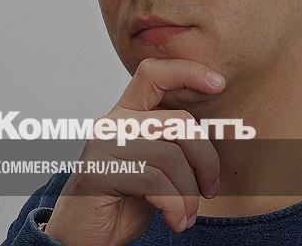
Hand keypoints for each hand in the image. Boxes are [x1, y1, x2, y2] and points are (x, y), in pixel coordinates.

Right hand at [44, 58, 224, 245]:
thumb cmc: (124, 202)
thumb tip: (217, 134)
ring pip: (171, 156)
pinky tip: (176, 221)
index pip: (155, 73)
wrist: (82, 238)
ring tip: (187, 215)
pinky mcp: (98, 172)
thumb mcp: (156, 167)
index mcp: (128, 114)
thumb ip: (174, 144)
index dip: (188, 71)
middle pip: (179, 122)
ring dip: (189, 193)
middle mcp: (113, 122)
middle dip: (206, 160)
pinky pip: (154, 182)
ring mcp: (103, 145)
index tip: (219, 83)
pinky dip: (175, 206)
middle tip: (210, 190)